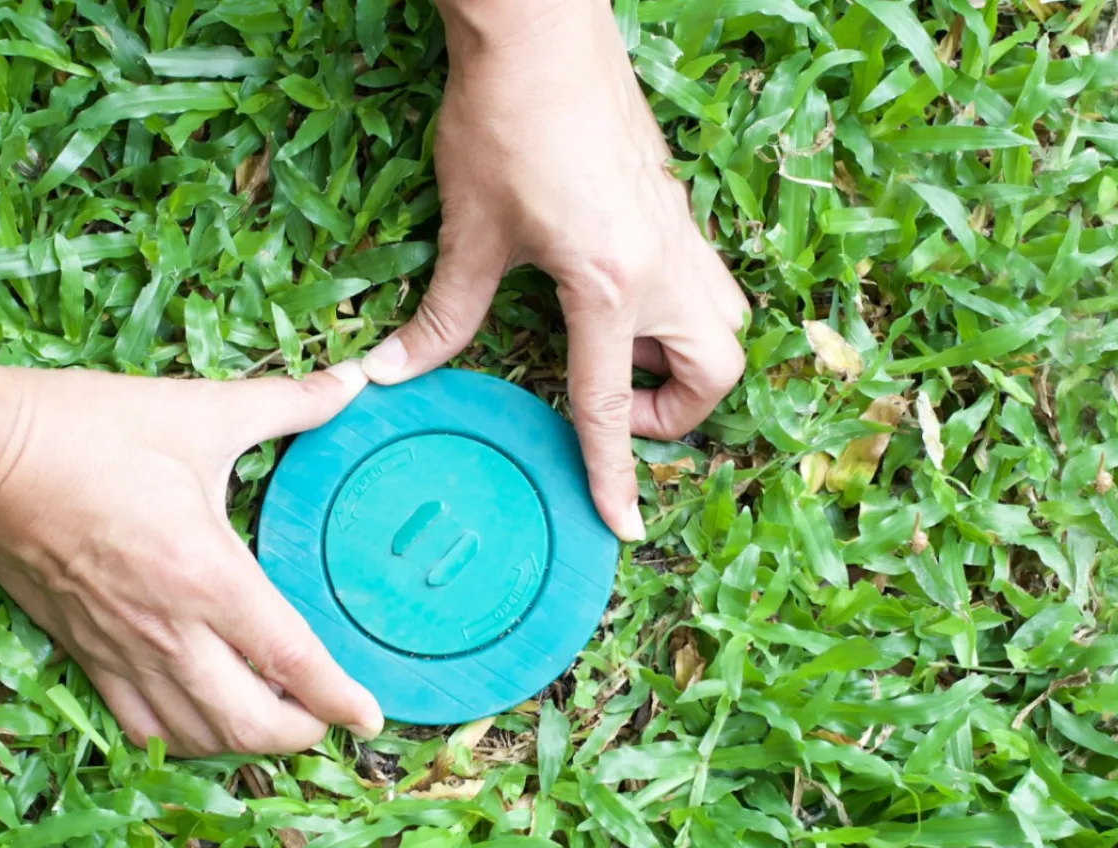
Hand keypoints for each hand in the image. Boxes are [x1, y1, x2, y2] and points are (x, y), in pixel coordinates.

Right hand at [0, 364, 383, 756]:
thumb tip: (354, 380)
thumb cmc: (91, 431)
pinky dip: (180, 738)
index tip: (371, 717)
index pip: (292, 661)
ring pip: (194, 736)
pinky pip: (138, 724)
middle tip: (325, 718)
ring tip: (271, 720)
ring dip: (242, 743)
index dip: (340, 698)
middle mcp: (170, 630)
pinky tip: (199, 719)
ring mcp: (121, 650)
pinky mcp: (82, 652)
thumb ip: (287, 404)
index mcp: (208, 575)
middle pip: (248, 724)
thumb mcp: (200, 411)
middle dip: (299, 734)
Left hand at [363, 0, 747, 541]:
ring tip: (613, 346)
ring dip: (681, 355)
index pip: (609, 405)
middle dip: (674, 409)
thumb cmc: (502, 120)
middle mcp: (665, 265)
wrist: (540, 29)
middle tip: (612, 401)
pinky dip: (674, 307)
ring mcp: (680, 231)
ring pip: (724, 323)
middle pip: (716, 373)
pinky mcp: (674, 204)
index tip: (623, 527)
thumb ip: (442, 314)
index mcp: (611, 283)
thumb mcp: (468, 231)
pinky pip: (704, 279)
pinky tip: (613, 289)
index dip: (614, 473)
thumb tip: (392, 371)